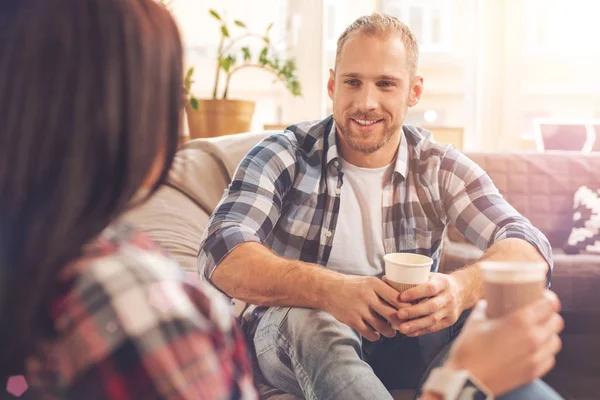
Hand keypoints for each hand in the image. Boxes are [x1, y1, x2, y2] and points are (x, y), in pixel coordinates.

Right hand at [322, 275, 409, 340]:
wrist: (329, 289)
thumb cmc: (353, 286)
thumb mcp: (369, 282)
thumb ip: (385, 290)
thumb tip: (406, 301)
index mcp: (374, 284)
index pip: (397, 298)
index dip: (407, 308)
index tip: (412, 313)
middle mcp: (367, 296)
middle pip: (392, 314)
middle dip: (401, 323)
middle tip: (404, 326)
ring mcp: (359, 309)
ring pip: (382, 326)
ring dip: (389, 332)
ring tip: (391, 332)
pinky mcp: (352, 320)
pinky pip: (369, 333)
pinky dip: (375, 336)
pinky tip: (376, 335)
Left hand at [395, 273, 463, 335]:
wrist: (463, 291)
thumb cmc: (439, 282)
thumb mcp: (430, 275)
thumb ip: (412, 278)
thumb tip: (385, 279)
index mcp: (443, 283)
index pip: (430, 288)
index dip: (416, 293)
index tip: (401, 296)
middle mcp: (448, 297)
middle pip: (431, 306)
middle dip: (413, 312)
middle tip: (398, 314)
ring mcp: (450, 310)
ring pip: (433, 320)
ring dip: (416, 325)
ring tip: (402, 328)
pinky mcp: (449, 321)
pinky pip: (434, 328)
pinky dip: (421, 331)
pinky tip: (409, 333)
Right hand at [444, 290, 563, 395]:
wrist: (467, 378)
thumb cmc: (469, 349)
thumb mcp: (475, 321)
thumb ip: (484, 308)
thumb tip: (486, 303)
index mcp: (520, 321)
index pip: (549, 304)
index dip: (549, 298)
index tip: (543, 297)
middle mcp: (533, 337)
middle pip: (557, 321)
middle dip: (550, 315)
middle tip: (539, 314)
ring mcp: (536, 356)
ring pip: (556, 341)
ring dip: (549, 334)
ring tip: (538, 332)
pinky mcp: (534, 372)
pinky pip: (550, 358)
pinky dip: (545, 352)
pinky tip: (534, 349)